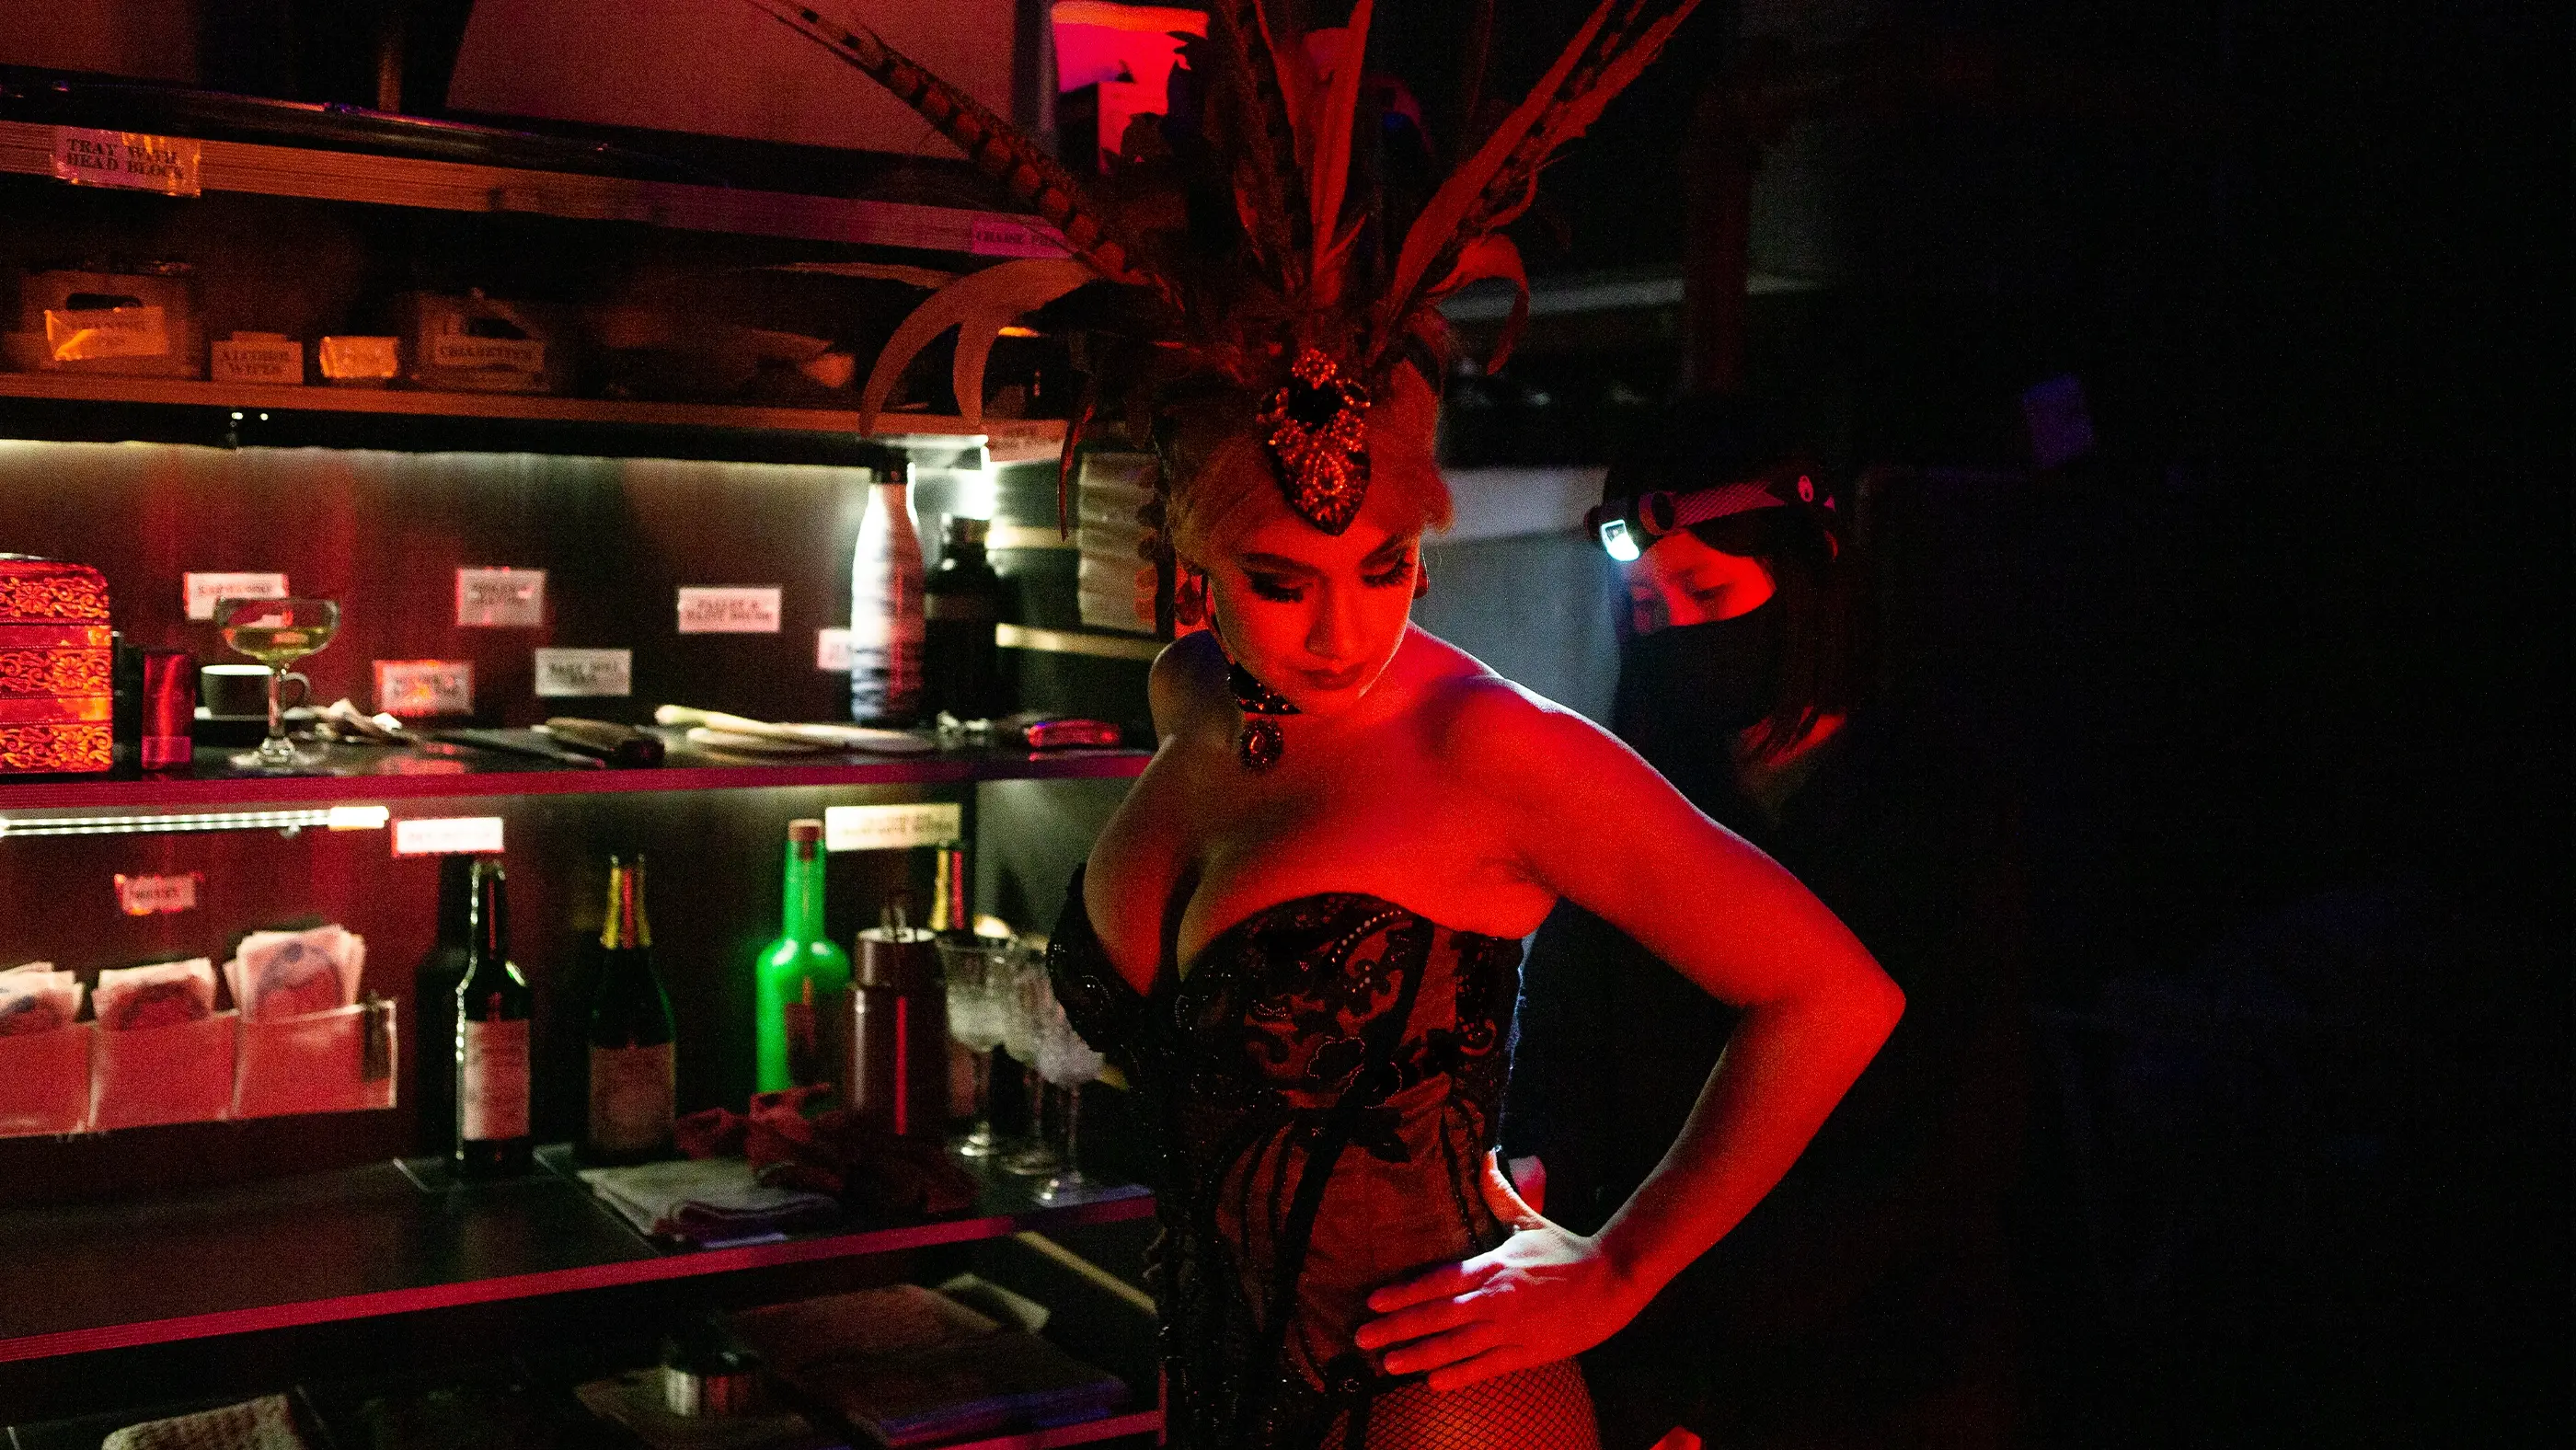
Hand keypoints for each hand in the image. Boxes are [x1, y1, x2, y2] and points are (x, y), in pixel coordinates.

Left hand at [1353, 1151, 1645, 1390]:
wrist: (1614, 1278)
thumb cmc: (1568, 1249)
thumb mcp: (1529, 1220)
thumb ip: (1499, 1193)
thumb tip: (1485, 1155)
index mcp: (1493, 1265)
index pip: (1438, 1280)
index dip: (1403, 1293)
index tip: (1373, 1301)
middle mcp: (1496, 1298)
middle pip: (1437, 1316)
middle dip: (1396, 1328)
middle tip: (1361, 1338)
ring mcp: (1511, 1328)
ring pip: (1456, 1346)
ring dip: (1418, 1355)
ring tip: (1388, 1364)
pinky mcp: (1528, 1351)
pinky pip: (1487, 1367)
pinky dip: (1459, 1375)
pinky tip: (1433, 1383)